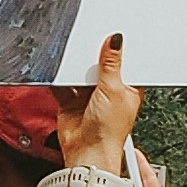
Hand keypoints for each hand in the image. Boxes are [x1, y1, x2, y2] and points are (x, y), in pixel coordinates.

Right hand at [61, 32, 137, 176]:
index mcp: (127, 88)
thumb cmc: (109, 131)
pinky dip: (60, 79)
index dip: (120, 50)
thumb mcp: (114, 89)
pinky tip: (59, 72)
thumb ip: (111, 64)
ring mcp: (89, 97)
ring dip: (76, 68)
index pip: (125, 62)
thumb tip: (116, 41)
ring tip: (73, 59)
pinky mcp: (71, 102)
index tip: (112, 34)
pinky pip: (63, 85)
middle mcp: (108, 92)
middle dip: (94, 57)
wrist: (87, 152)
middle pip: (100, 65)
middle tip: (89, 45)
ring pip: (80, 73)